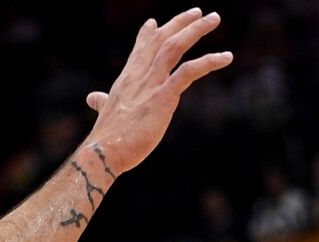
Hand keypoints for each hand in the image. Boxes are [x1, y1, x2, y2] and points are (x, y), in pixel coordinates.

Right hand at [85, 9, 232, 175]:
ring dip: (196, 30)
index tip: (154, 22)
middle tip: (198, 12)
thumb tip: (93, 98)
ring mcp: (152, 83)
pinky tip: (226, 57)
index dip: (148, 34)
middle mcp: (139, 75)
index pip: (140, 49)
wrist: (104, 150)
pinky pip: (189, 72)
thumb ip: (102, 102)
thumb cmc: (107, 137)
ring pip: (175, 46)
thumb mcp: (105, 112)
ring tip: (214, 18)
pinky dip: (209, 62)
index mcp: (127, 78)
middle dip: (180, 22)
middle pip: (161, 39)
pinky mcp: (164, 97)